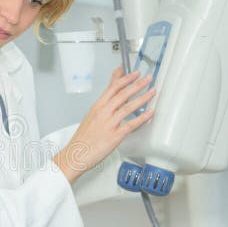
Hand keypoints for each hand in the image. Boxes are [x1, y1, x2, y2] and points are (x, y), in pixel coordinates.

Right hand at [54, 67, 155, 183]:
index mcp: (97, 107)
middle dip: (136, 84)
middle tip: (147, 77)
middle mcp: (103, 113)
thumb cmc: (82, 139)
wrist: (75, 154)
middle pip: (122, 94)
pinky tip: (150, 113)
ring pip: (128, 107)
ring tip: (152, 91)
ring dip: (142, 97)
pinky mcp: (114, 136)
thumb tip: (110, 97)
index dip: (125, 78)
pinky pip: (130, 124)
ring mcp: (109, 124)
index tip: (134, 72)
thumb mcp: (91, 116)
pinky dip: (141, 118)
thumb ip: (103, 105)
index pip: (112, 88)